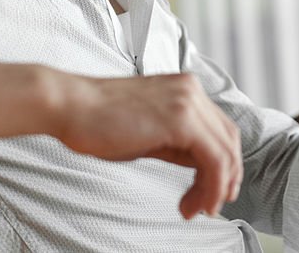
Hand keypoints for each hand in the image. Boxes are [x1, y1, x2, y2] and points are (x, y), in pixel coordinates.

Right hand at [54, 73, 242, 219]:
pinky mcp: (181, 119)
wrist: (69, 106)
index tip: (208, 192)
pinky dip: (211, 186)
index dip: (222, 164)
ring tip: (198, 209)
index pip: (220, 129)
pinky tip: (193, 203)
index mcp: (185, 89)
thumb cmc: (98, 121)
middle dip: (225, 178)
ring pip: (225, 152)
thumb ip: (178, 143)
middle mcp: (192, 90)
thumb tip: (200, 164)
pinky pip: (213, 159)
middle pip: (228, 139)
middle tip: (210, 206)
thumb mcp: (149, 133)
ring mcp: (189, 102)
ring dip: (217, 187)